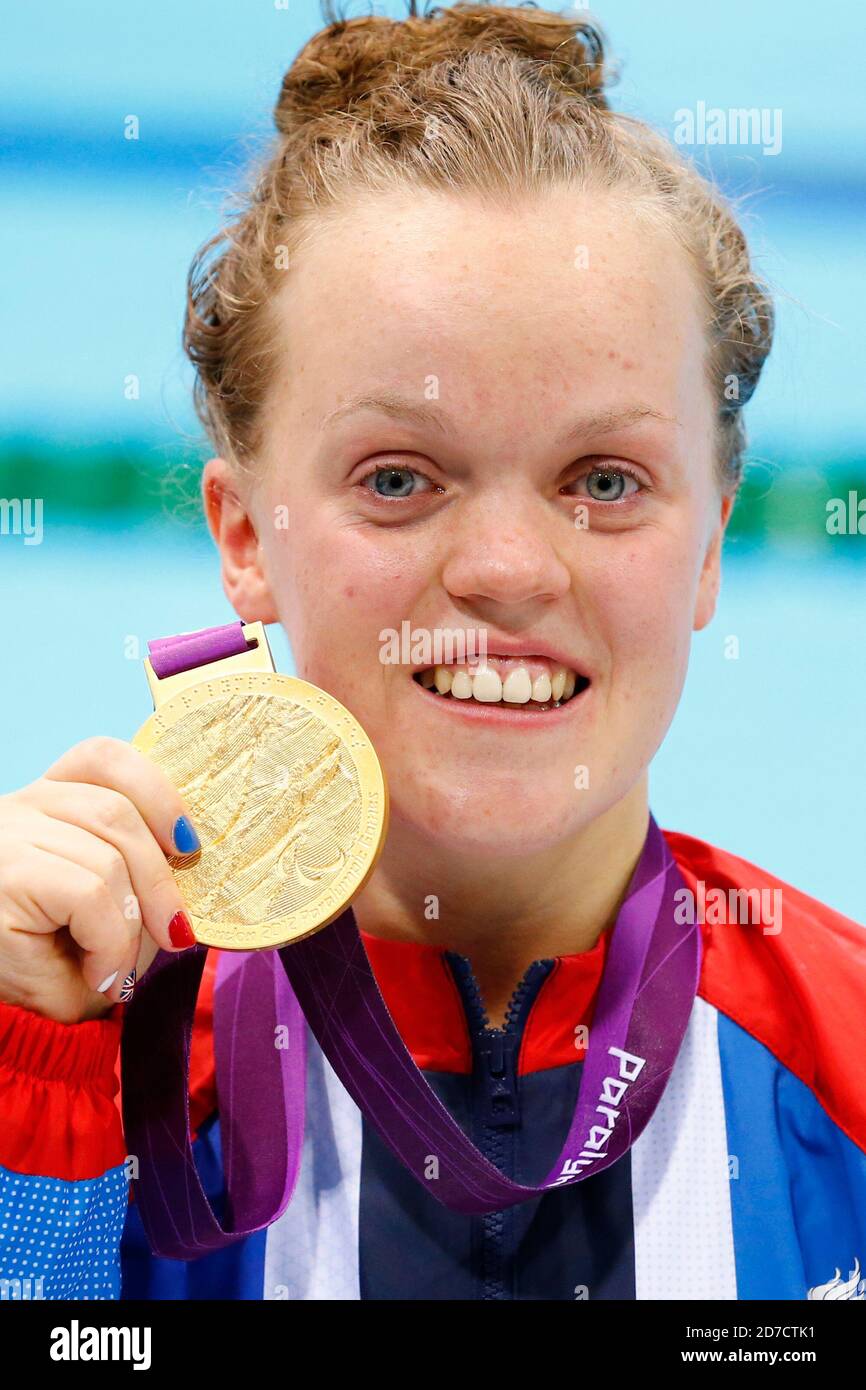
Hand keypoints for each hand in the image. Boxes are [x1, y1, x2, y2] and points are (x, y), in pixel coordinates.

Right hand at [0, 736, 199, 1022]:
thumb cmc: (55, 968)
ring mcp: (6, 839)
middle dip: (161, 877)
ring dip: (132, 922)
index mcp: (44, 805)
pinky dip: (110, 941)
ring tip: (120, 967)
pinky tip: (99, 974)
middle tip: (177, 934)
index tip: (188, 845)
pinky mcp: (4, 877)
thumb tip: (193, 860)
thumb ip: (142, 873)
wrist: (8, 1024)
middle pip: (116, 809)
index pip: (102, 759)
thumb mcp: (109, 912)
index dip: (157, 792)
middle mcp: (18, 810)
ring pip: (107, 856)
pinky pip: (90, 894)